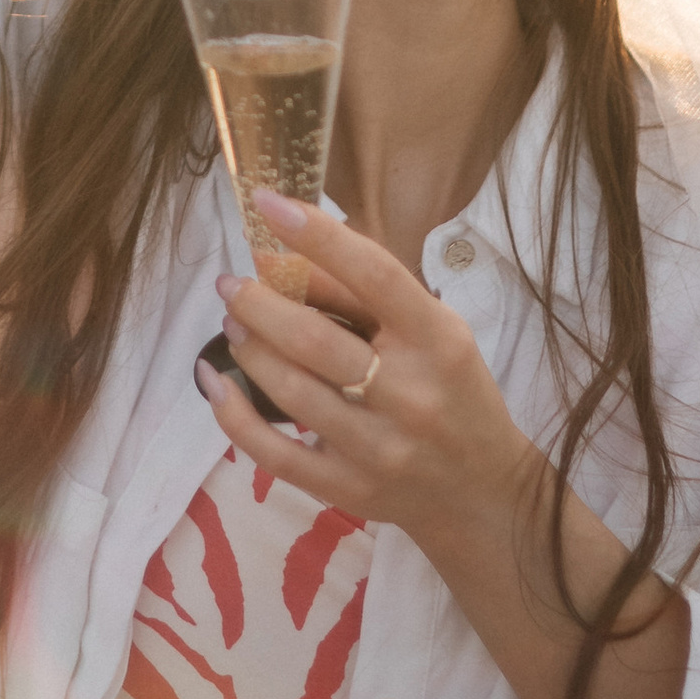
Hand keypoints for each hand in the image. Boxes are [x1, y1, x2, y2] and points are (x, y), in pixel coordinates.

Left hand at [202, 193, 690, 698]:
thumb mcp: (434, 333)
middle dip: (260, 303)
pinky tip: (216, 384)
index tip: (268, 203)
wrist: (483, 495)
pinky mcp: (350, 490)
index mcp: (439, 341)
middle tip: (231, 282)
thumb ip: (366, 296)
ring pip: (291, 392)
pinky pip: (277, 453)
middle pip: (316, 340)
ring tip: (233, 321)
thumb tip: (284, 258)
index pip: (373, 275)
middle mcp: (410, 394)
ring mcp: (378, 448)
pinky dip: (236, 416)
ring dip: (249, 348)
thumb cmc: (454, 394)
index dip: (317, 236)